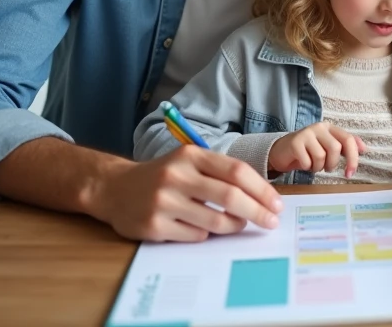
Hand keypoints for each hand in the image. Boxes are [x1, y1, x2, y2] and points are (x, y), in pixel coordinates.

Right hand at [86, 145, 283, 241]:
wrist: (114, 188)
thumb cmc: (163, 176)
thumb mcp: (189, 163)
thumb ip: (220, 173)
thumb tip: (261, 196)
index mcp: (191, 156)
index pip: (237, 171)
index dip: (261, 189)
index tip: (276, 204)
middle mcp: (177, 176)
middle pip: (230, 197)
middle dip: (257, 212)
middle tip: (271, 222)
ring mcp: (164, 202)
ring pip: (215, 220)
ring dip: (234, 226)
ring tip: (238, 225)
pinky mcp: (153, 226)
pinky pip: (195, 235)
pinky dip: (206, 234)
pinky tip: (203, 228)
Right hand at [268, 122, 366, 176]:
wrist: (282, 151)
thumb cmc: (308, 150)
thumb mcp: (328, 147)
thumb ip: (345, 146)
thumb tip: (364, 149)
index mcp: (330, 128)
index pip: (348, 139)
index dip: (353, 157)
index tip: (350, 173)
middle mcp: (320, 127)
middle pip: (335, 148)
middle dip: (332, 164)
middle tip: (326, 169)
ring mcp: (306, 133)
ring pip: (321, 156)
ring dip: (318, 167)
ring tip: (313, 165)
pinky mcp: (295, 142)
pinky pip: (307, 161)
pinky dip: (307, 168)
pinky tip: (303, 164)